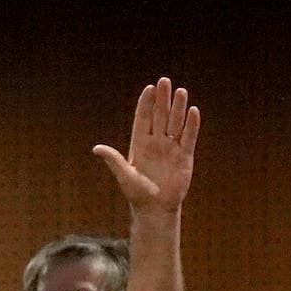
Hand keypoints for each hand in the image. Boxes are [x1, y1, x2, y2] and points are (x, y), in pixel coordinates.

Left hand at [94, 78, 199, 214]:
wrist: (156, 209)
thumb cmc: (137, 194)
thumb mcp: (124, 175)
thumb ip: (113, 160)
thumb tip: (97, 148)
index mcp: (140, 145)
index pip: (143, 119)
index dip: (146, 104)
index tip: (149, 88)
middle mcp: (156, 143)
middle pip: (160, 117)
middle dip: (162, 99)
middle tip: (165, 81)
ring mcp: (171, 148)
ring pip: (176, 123)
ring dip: (178, 108)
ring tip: (180, 91)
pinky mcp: (184, 156)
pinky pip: (188, 137)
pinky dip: (191, 125)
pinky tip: (193, 111)